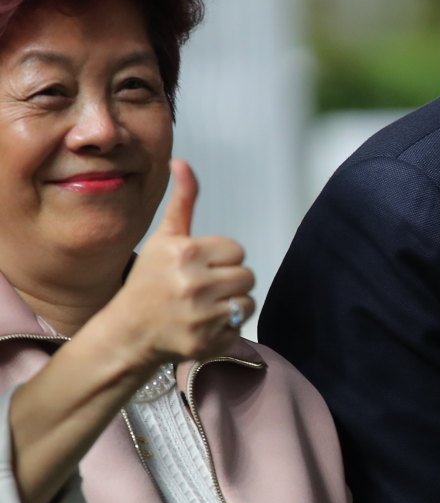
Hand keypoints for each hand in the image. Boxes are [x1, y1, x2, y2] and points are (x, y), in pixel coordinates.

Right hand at [103, 160, 254, 364]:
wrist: (129, 332)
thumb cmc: (148, 282)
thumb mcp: (164, 238)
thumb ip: (182, 202)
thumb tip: (181, 162)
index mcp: (186, 253)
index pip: (236, 250)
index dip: (220, 258)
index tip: (198, 266)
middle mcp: (193, 283)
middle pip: (247, 275)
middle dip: (228, 280)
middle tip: (201, 288)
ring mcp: (201, 315)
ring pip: (247, 301)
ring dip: (231, 303)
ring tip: (204, 305)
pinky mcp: (208, 340)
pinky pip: (241, 325)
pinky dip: (227, 326)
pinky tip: (203, 323)